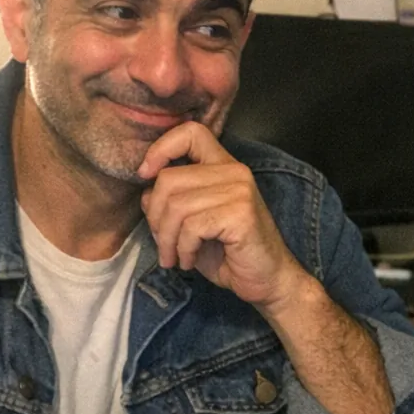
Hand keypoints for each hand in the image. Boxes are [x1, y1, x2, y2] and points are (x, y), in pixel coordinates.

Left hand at [137, 121, 308, 309]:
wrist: (267, 281)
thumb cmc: (229, 254)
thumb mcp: (191, 226)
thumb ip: (171, 204)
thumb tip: (147, 194)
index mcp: (223, 166)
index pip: (191, 132)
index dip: (161, 148)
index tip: (146, 175)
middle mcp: (234, 172)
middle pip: (170, 178)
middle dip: (156, 217)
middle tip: (163, 245)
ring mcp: (240, 190)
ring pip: (177, 206)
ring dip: (167, 239)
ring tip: (174, 258)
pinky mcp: (241, 213)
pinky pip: (192, 226)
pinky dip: (183, 249)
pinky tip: (189, 261)